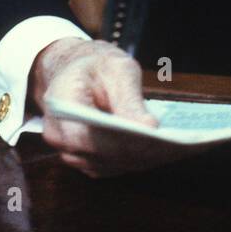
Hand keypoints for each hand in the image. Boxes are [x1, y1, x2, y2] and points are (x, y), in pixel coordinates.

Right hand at [30, 38, 196, 177]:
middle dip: (135, 151)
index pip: (86, 134)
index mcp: (61, 104)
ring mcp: (70, 151)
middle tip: (171, 145)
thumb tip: (150, 128)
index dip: (118, 140)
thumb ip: (130, 99)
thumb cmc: (98, 65)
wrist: (76, 70)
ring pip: (107, 164)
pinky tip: (159, 151)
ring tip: (171, 149)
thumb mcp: (118, 69)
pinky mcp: (85, 160)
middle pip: (99, 154)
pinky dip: (133, 160)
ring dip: (137, 159)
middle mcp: (59, 135)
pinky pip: (110, 166)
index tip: (151, 138)